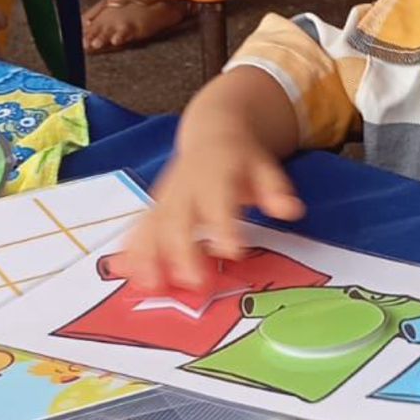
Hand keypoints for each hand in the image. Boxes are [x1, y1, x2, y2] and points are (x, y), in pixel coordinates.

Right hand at [118, 128, 303, 289]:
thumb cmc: (243, 160)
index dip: (223, 226)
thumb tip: (291, 209)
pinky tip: (127, 275)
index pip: (217, 200)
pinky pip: (139, 230)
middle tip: (195, 283)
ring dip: (148, 257)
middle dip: (182, 252)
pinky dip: (132, 253)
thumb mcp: (265, 168)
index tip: (233, 252)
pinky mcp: (154, 209)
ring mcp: (165, 198)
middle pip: (178, 219)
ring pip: (151, 226)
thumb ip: (276, 189)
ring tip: (151, 286)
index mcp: (215, 174)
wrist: (213, 134)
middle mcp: (184, 186)